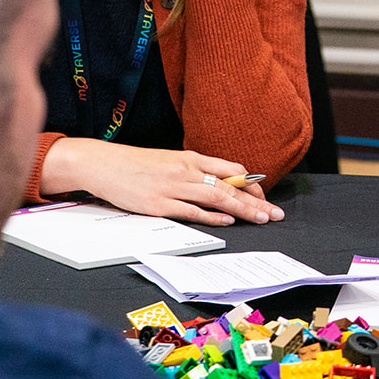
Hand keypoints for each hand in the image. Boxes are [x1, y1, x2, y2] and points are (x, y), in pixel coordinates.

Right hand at [41, 137, 283, 225]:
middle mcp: (186, 170)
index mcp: (191, 158)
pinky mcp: (159, 204)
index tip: (264, 196)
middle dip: (256, 201)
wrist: (103, 163)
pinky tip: (227, 220)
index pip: (231, 169)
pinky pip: (191, 211)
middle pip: (229, 186)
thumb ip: (194, 172)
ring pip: (216, 197)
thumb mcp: (170, 162)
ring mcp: (173, 188)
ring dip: (242, 209)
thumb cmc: (136, 164)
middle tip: (275, 213)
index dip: (251, 184)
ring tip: (261, 218)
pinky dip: (212, 215)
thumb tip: (220, 184)